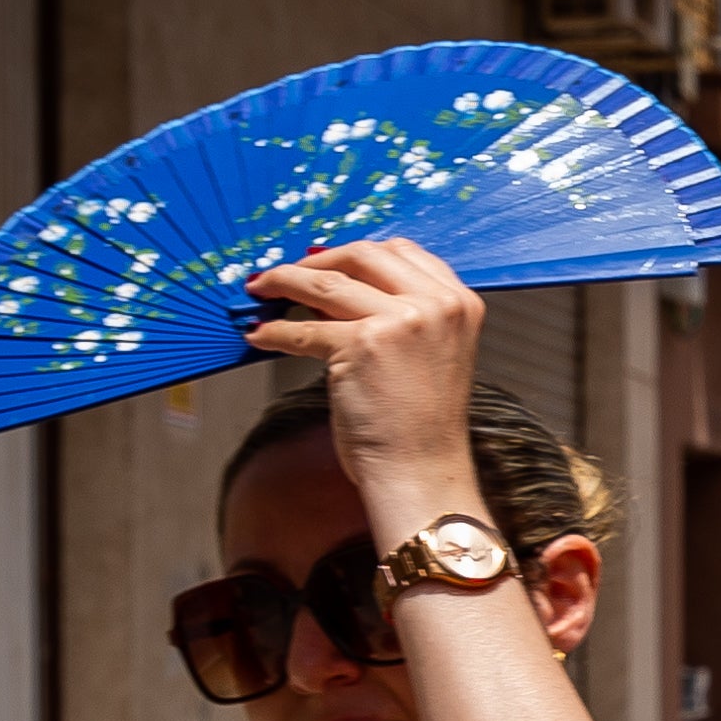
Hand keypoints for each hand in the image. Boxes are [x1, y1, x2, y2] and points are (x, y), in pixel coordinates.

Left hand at [243, 236, 488, 521]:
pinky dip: (276, 331)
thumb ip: (401, 315)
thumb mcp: (428, 352)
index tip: (325, 260)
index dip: (354, 253)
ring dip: (284, 282)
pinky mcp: (363, 344)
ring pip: (326, 283)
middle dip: (316, 260)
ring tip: (261, 290)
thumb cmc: (422, 423)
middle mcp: (436, 305)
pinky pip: (305, 328)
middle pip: (363, 255)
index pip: (402, 252)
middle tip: (286, 272)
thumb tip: (334, 289)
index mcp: (460, 303)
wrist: (421, 468)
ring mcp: (402, 321)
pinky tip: (261, 335)